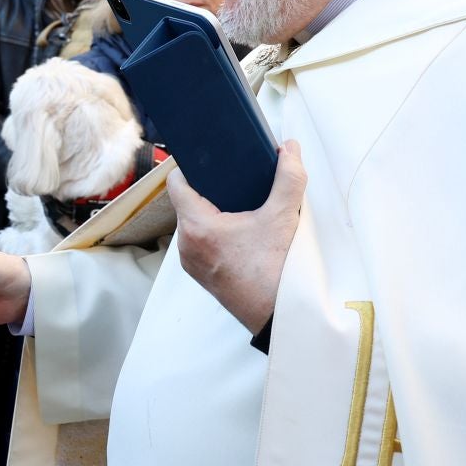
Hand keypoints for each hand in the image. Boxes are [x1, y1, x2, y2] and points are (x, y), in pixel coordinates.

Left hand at [165, 140, 306, 332]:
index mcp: (196, 227)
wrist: (279, 317)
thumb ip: (289, 178)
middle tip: (233, 179)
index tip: (208, 160)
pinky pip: (201, 244)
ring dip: (213, 213)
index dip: (189, 167)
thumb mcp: (284, 218)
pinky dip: (215, 234)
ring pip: (195, 225)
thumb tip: (289, 148)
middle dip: (209, 189)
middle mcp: (186, 245)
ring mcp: (192, 263)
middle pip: (187, 203)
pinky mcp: (202, 276)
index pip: (176, 183)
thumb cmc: (276, 270)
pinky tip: (240, 230)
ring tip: (239, 203)